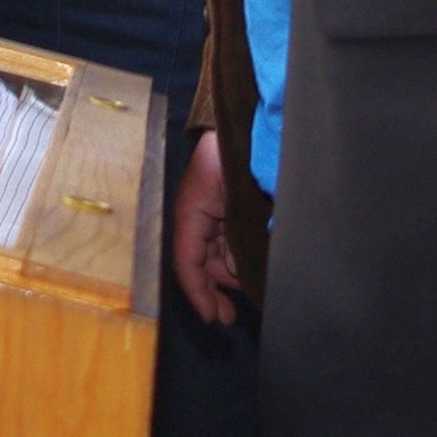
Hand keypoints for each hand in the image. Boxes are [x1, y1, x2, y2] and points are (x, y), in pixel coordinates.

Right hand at [170, 130, 242, 323]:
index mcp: (191, 211)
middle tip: (229, 315)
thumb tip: (240, 272)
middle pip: (202, 261)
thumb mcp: (238, 198)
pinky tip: (246, 267)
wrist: (248, 118)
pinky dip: (233, 254)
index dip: (199, 294)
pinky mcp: (224, 202)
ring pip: (215, 251)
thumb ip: (238, 236)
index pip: (188, 262)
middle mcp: (196, 213)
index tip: (213, 319)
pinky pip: (225, 236)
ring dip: (227, 272)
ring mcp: (211, 208)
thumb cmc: (237, 153)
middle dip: (215, 288)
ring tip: (245, 289)